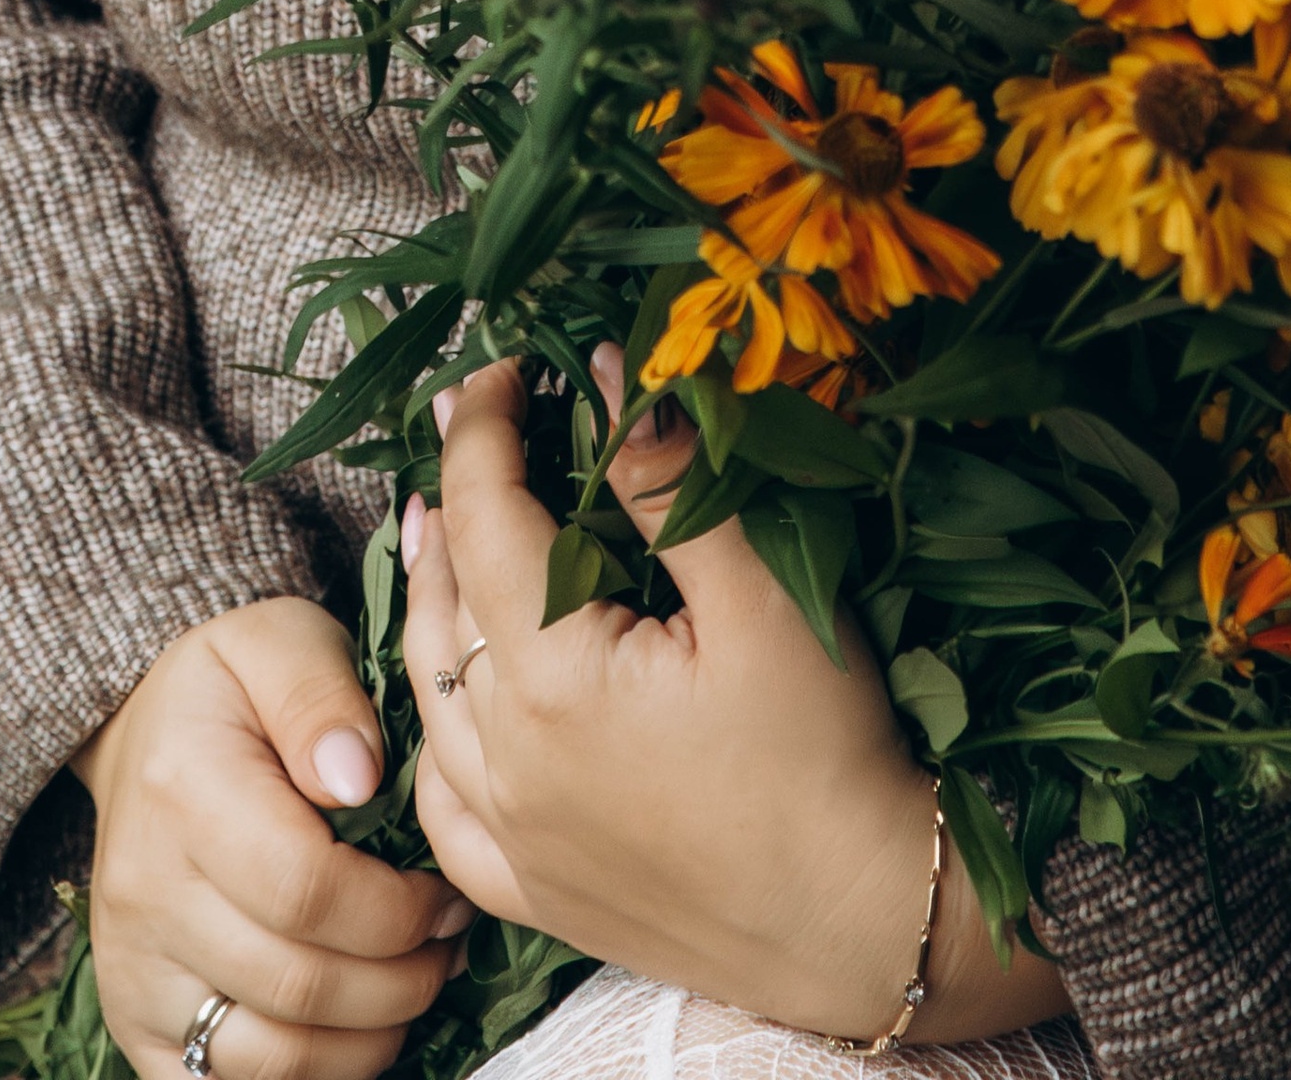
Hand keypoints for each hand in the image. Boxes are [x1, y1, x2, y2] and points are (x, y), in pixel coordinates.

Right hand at [73, 598, 470, 1079]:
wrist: (141, 734)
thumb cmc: (233, 685)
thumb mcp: (281, 641)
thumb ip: (321, 698)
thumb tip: (360, 780)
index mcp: (183, 792)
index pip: (307, 891)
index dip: (397, 910)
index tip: (446, 893)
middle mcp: (146, 895)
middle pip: (298, 986)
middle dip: (401, 979)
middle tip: (448, 944)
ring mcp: (134, 971)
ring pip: (267, 1057)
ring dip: (366, 1039)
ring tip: (414, 985)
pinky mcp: (135, 1022)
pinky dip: (306, 1076)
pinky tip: (355, 1031)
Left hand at [404, 356, 1070, 1046]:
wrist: (861, 924)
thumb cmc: (824, 754)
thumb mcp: (762, 597)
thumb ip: (673, 484)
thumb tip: (609, 378)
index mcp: (552, 679)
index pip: (485, 516)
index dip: (483, 428)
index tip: (500, 367)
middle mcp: (506, 761)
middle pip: (443, 601)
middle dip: (454, 499)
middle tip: (472, 426)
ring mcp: (511, 836)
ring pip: (429, 696)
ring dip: (429, 603)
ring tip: (439, 532)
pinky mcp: (533, 891)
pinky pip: (441, 804)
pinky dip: (435, 731)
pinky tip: (452, 698)